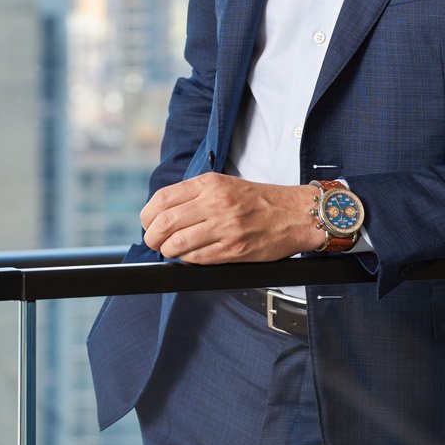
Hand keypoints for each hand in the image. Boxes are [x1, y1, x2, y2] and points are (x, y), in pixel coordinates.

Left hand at [140, 174, 325, 263]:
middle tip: (155, 242)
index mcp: (210, 184)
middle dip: (153, 237)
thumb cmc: (260, 200)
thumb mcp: (226, 184)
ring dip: (168, 251)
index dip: (148, 215)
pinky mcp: (233, 249)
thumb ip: (196, 194)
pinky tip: (190, 256)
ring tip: (172, 251)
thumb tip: (163, 213)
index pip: (162, 199)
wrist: (296, 214)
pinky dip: (187, 260)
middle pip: (164, 223)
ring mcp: (224, 227)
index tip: (149, 223)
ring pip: (177, 244)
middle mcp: (216, 203)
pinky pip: (196, 259)